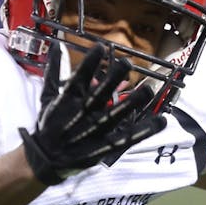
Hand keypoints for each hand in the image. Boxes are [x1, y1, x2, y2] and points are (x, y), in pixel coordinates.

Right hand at [20, 42, 166, 185]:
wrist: (45, 160)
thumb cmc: (49, 125)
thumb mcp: (47, 97)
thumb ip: (53, 71)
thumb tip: (56, 44)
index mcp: (67, 102)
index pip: (78, 79)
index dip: (89, 63)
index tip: (101, 47)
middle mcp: (81, 115)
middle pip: (99, 95)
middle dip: (113, 78)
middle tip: (126, 63)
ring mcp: (94, 132)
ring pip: (115, 115)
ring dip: (132, 103)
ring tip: (148, 90)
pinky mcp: (104, 148)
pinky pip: (127, 138)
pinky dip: (144, 131)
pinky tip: (160, 121)